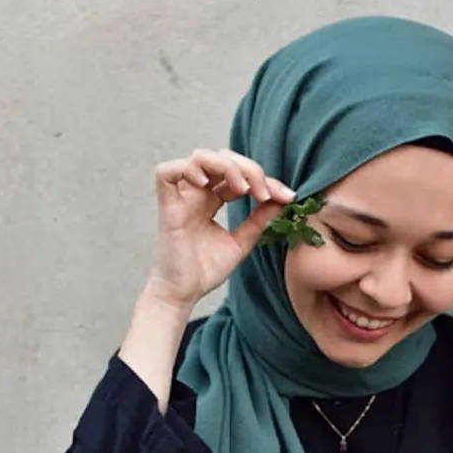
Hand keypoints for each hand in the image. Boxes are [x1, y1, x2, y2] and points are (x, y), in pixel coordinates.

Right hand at [143, 149, 294, 310]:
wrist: (184, 294)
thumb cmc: (205, 271)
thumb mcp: (242, 241)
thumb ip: (260, 219)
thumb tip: (284, 198)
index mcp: (212, 200)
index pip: (239, 175)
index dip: (264, 179)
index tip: (286, 196)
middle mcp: (196, 194)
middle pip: (222, 159)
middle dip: (249, 169)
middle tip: (264, 193)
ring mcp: (181, 198)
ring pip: (199, 158)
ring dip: (227, 167)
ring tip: (243, 189)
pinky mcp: (167, 207)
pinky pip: (166, 173)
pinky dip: (187, 169)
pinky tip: (206, 183)